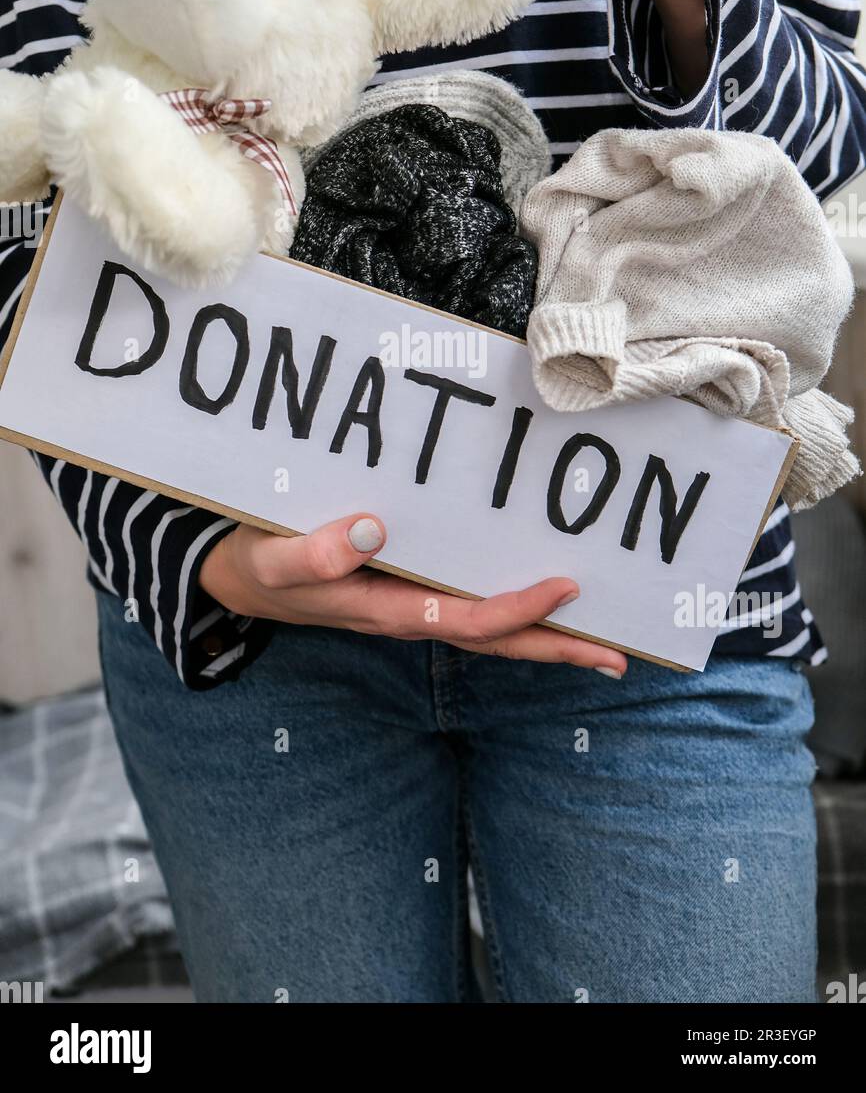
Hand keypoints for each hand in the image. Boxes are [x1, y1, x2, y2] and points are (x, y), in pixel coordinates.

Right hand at [199, 514, 627, 672]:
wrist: (241, 578)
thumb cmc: (261, 565)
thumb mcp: (275, 560)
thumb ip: (313, 552)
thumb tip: (372, 531)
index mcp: (386, 610)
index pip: (467, 619)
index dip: (518, 609)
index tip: (566, 586)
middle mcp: (410, 615)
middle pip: (496, 640)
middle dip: (555, 648)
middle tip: (618, 657)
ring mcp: (413, 606)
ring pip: (490, 629)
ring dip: (544, 634)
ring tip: (601, 641)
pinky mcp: (410, 591)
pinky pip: (473, 605)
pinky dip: (514, 608)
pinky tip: (542, 599)